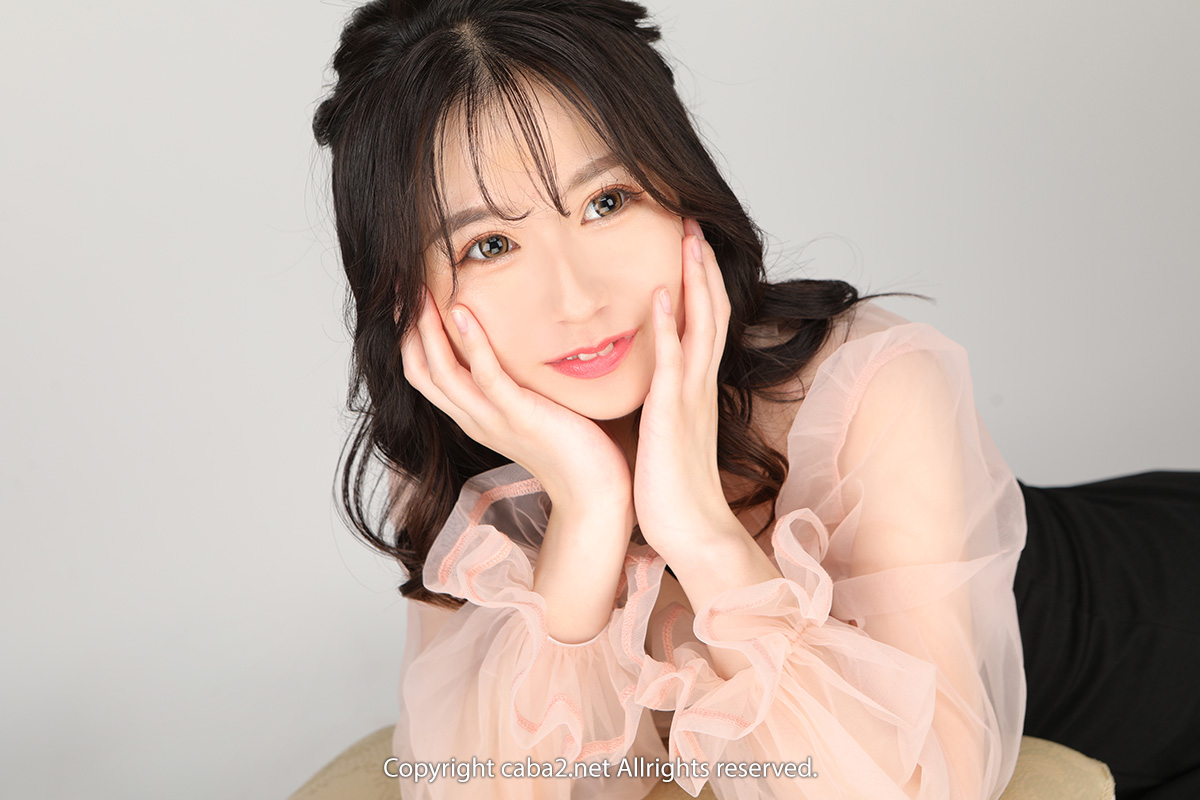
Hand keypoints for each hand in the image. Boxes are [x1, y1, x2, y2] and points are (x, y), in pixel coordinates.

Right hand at [401, 286, 632, 512]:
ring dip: (428, 329)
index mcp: (473, 416)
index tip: (407, 297)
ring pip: (442, 373)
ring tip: (424, 292)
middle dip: (407, 327)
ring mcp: (493, 420)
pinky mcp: (520, 417)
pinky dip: (471, 344)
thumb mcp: (532, 407)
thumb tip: (519, 340)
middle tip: (402, 285)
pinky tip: (465, 313)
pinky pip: (486, 377)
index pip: (423, 374)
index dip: (408, 336)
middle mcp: (474, 419)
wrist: (596, 491)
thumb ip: (516, 381)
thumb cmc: (574, 445)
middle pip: (421, 371)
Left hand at [633, 219, 740, 557]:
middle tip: (693, 221)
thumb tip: (647, 387)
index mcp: (695, 389)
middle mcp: (698, 385)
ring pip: (701, 324)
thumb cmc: (673, 489)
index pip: (704, 322)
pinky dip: (670, 326)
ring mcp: (689, 397)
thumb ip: (662, 404)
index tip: (689, 245)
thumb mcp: (668, 434)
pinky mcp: (673, 415)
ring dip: (695, 279)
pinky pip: (673, 362)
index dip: (700, 282)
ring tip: (687, 237)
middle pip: (711, 310)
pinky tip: (662, 295)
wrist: (691, 531)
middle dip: (703, 264)